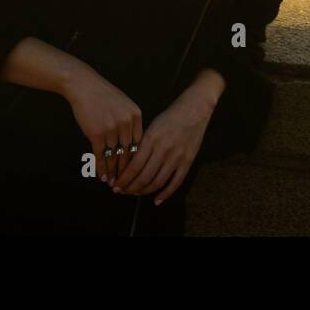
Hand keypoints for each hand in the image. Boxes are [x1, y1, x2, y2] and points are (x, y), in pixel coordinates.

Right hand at [62, 67, 142, 182]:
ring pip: (114, 156)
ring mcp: (112, 128)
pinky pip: (100, 155)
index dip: (135, 159)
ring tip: (112, 182)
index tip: (134, 171)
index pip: (138, 144)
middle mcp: (126, 123)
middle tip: (124, 183)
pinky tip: (101, 175)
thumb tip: (131, 145)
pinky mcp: (96, 133)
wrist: (84, 86)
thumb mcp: (123, 104)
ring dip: (112, 171)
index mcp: (136, 115)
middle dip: (125, 170)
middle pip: (128, 152)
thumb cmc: (103, 95)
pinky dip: (101, 167)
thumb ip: (129, 122)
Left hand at [110, 82, 217, 203]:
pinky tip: (156, 200)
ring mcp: (177, 157)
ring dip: (144, 191)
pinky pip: (175, 183)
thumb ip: (142, 145)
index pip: (134, 166)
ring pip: (157, 182)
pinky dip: (165, 194)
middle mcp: (163, 150)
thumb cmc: (170, 116)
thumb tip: (129, 165)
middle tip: (122, 192)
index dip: (123, 179)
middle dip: (130, 188)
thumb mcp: (152, 127)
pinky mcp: (188, 161)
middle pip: (144, 177)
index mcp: (151, 139)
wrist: (194, 109)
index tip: (115, 185)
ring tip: (135, 193)